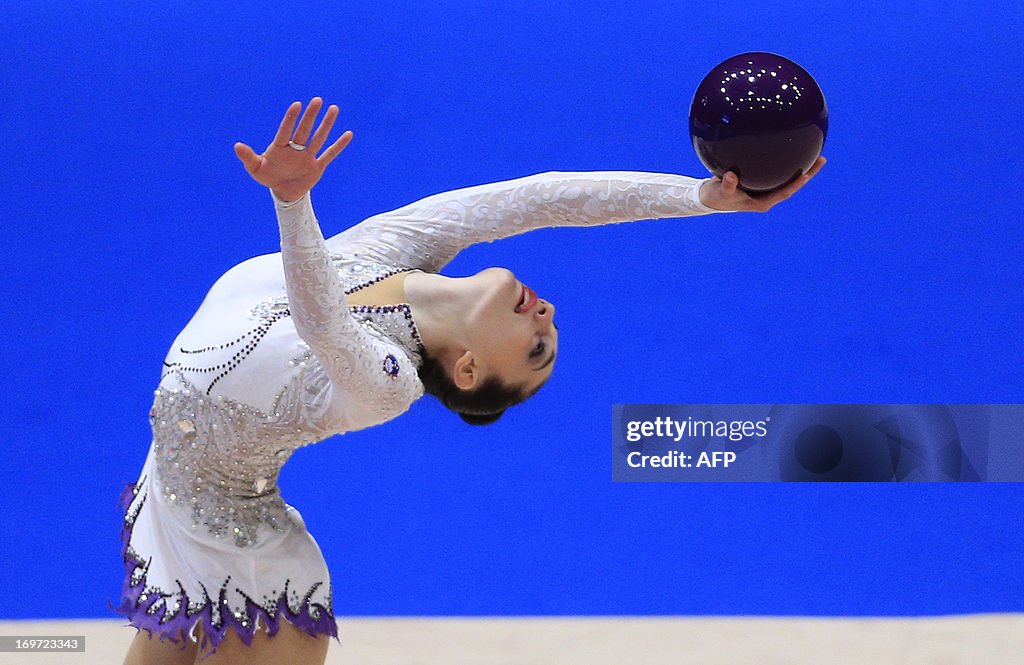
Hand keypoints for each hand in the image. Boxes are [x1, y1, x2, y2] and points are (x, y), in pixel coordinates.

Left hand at [234, 97, 352, 201]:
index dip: (291, 119)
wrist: (282, 192)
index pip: (286, 130)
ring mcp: (307, 157)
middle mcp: (295, 149)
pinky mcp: (317, 167)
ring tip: (334, 108)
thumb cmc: (268, 176)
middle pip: (305, 130)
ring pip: (319, 138)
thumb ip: (248, 157)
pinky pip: (330, 155)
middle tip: (317, 100)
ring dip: (326, 124)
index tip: (297, 105)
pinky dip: (339, 146)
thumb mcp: (255, 169)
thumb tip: (237, 146)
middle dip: (311, 116)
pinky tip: (348, 134)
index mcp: (279, 147)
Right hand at [698, 156, 825, 211]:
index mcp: (762, 202)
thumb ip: (727, 186)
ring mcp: (766, 187)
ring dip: (802, 164)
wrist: (712, 197)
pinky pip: (778, 169)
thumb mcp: (720, 192)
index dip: (795, 185)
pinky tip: (791, 144)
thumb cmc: (717, 197)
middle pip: (792, 183)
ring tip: (816, 150)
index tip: (806, 175)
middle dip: (808, 173)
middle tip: (822, 159)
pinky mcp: (763, 179)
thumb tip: (732, 176)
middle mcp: (768, 195)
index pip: (783, 193)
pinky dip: (785, 159)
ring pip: (787, 176)